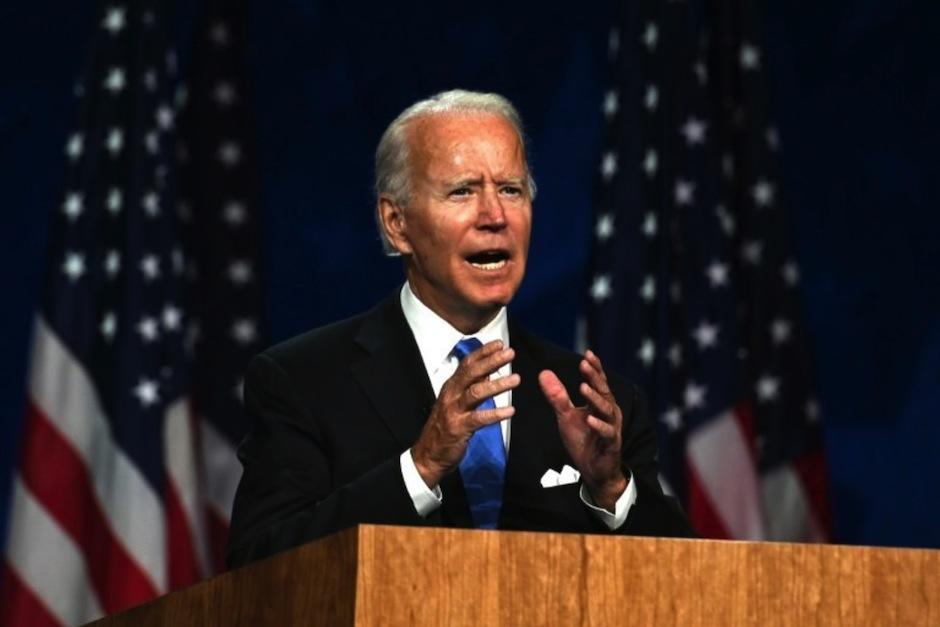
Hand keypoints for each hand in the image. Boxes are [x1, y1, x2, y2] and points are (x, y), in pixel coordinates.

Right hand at [412, 340, 518, 487]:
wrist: (429, 455)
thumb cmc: (446, 427)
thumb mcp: (456, 402)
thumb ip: (470, 387)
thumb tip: (487, 373)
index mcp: (451, 386)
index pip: (467, 364)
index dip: (483, 352)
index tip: (500, 343)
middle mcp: (451, 395)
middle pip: (471, 373)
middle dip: (491, 361)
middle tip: (510, 353)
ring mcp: (454, 411)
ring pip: (476, 392)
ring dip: (497, 385)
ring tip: (516, 379)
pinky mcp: (459, 428)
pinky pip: (479, 419)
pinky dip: (495, 414)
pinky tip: (511, 411)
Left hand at [538, 350, 626, 509]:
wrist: (594, 469)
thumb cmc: (583, 440)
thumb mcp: (566, 416)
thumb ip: (557, 396)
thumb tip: (544, 373)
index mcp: (599, 403)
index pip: (598, 382)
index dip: (594, 368)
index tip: (587, 354)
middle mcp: (609, 412)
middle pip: (603, 391)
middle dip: (594, 377)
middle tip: (585, 364)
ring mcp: (611, 427)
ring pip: (606, 409)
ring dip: (595, 398)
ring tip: (583, 387)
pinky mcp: (611, 444)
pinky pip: (607, 433)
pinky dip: (599, 425)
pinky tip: (590, 419)